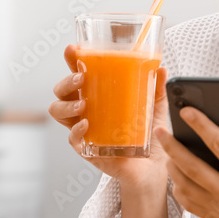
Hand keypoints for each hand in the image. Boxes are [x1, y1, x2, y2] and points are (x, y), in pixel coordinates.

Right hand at [48, 44, 169, 193]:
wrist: (153, 168)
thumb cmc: (149, 135)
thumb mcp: (155, 108)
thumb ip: (156, 88)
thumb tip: (161, 68)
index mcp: (97, 95)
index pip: (78, 73)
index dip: (72, 60)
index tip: (72, 49)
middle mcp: (86, 110)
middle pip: (61, 91)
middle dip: (66, 81)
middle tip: (81, 78)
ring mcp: (83, 129)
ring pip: (57, 111)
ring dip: (66, 104)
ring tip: (83, 103)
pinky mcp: (87, 149)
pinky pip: (72, 138)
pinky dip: (77, 130)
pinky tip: (86, 125)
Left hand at [157, 100, 218, 217]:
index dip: (201, 126)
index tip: (186, 111)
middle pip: (194, 167)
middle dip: (173, 147)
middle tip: (160, 131)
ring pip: (187, 188)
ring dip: (173, 168)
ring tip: (167, 152)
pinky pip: (191, 205)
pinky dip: (180, 189)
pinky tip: (178, 176)